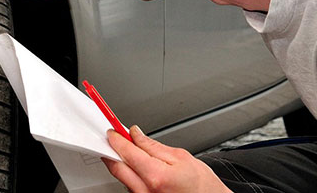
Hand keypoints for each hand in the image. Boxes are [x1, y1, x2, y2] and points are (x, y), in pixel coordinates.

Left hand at [103, 126, 231, 192]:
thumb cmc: (204, 186)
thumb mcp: (181, 157)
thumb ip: (153, 145)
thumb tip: (136, 135)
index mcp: (156, 176)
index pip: (127, 152)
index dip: (117, 138)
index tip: (113, 130)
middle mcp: (146, 191)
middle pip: (117, 166)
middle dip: (113, 150)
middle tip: (113, 139)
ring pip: (122, 177)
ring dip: (121, 162)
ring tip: (129, 152)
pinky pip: (129, 187)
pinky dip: (129, 175)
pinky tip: (136, 167)